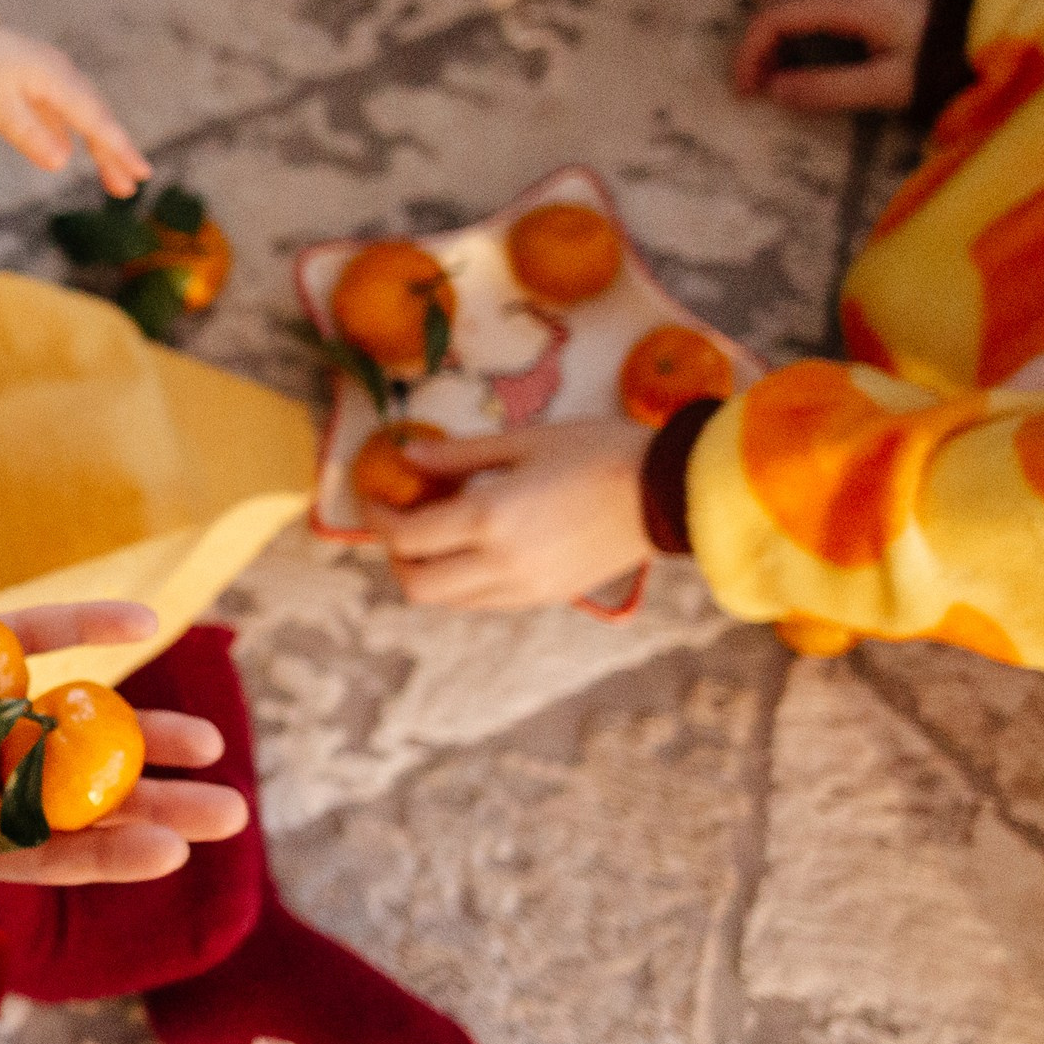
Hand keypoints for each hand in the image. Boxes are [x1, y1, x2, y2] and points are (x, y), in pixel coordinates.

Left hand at [0, 24, 151, 196]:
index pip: (95, 120)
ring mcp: (51, 78)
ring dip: (98, 148)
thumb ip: (30, 134)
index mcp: (56, 78)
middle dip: (114, 154)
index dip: (119, 148)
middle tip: (130, 189)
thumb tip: (63, 162)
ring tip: (112, 182)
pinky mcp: (37, 83)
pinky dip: (75, 134)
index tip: (141, 172)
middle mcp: (61, 75)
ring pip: (83, 117)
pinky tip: (73, 153)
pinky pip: (64, 113)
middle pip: (95, 119)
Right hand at [0, 597, 248, 951]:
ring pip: (67, 720)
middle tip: (232, 811)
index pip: (44, 851)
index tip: (175, 853)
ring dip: (139, 726)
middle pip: (77, 792)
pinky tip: (145, 620)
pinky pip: (26, 632)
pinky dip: (82, 624)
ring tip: (214, 740)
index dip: (108, 851)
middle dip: (152, 802)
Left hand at [362, 419, 653, 610]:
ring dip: (428, 573)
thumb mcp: (524, 441)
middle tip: (400, 522)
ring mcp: (524, 589)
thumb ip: (459, 455)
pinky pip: (484, 602)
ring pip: (449, 602)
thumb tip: (407, 454)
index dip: (378, 517)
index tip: (375, 496)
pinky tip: (475, 548)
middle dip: (395, 556)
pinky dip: (463, 582)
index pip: (406, 536)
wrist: (669, 492)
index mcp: (490, 518)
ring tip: (436, 534)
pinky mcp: (546, 599)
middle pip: (418, 586)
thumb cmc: (598, 451)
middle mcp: (500, 564)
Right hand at [732, 0, 929, 112]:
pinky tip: (800, 36)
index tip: (747, 89)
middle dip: (758, 37)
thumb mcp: (883, 87)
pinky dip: (790, 4)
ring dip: (772, 17)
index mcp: (852, 1)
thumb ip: (825, 89)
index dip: (749, 52)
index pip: (775, 15)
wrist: (981, 43)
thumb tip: (773, 91)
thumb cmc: (935, 66)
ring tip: (778, 58)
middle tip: (763, 79)